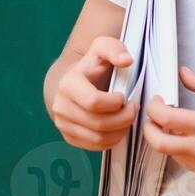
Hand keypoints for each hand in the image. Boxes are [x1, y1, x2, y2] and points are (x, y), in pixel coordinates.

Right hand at [50, 35, 139, 151]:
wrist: (72, 83)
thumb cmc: (91, 66)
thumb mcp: (102, 48)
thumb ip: (115, 49)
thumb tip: (126, 61)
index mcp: (68, 84)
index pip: (94, 102)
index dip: (116, 103)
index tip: (125, 96)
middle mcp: (60, 106)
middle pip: (99, 123)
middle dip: (123, 119)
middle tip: (133, 109)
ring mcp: (62, 123)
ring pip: (98, 138)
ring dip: (120, 131)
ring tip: (127, 118)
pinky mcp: (68, 137)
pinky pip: (94, 146)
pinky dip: (111, 141)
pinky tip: (117, 128)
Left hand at [142, 66, 194, 178]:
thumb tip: (182, 72)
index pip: (166, 118)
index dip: (154, 107)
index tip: (157, 100)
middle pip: (158, 142)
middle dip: (148, 127)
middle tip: (152, 116)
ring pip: (168, 152)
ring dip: (163, 137)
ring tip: (171, 124)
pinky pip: (180, 160)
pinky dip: (176, 148)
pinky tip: (184, 136)